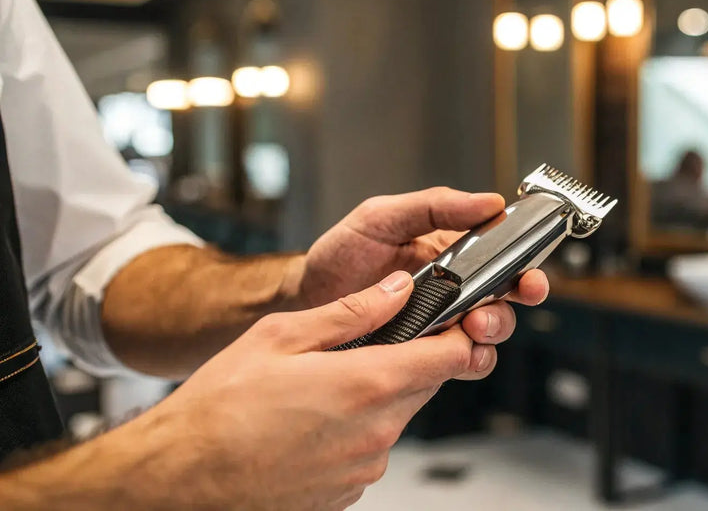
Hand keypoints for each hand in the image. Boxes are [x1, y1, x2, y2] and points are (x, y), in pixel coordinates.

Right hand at [105, 272, 480, 509]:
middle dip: (404, 361)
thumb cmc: (217, 410)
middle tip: (359, 348)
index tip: (449, 319)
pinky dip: (350, 431)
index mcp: (369, 385)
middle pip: (423, 384)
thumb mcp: (281, 336)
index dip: (456, 332)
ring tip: (315, 391)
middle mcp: (377, 432)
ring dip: (371, 398)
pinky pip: (367, 449)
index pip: (452, 355)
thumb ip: (352, 311)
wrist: (178, 481)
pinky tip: (307, 423)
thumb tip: (397, 289)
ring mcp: (364, 467)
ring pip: (394, 417)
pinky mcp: (348, 492)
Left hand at [295, 187, 549, 376]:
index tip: (528, 273)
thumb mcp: (383, 216)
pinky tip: (455, 357)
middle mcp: (454, 288)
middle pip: (506, 299)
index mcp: (453, 251)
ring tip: (470, 328)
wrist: (303, 299)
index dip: (525, 266)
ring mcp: (442, 322)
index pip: (504, 256)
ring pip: (488, 334)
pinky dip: (467, 362)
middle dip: (510, 307)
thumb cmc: (339, 254)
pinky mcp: (425, 353)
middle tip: (491, 308)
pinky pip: (460, 362)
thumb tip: (487, 202)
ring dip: (490, 334)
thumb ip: (434, 206)